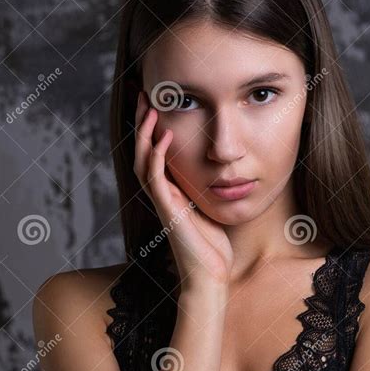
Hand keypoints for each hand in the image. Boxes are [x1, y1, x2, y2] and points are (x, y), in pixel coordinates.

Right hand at [134, 91, 232, 288]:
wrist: (211, 277)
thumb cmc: (215, 249)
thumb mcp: (214, 210)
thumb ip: (212, 189)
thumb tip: (227, 169)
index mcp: (171, 193)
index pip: (154, 153)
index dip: (152, 128)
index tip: (157, 101)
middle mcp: (162, 195)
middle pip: (142, 151)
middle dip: (143, 122)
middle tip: (145, 93)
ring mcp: (162, 203)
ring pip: (143, 160)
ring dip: (145, 132)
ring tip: (151, 107)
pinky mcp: (167, 211)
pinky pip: (156, 178)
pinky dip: (157, 156)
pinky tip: (164, 136)